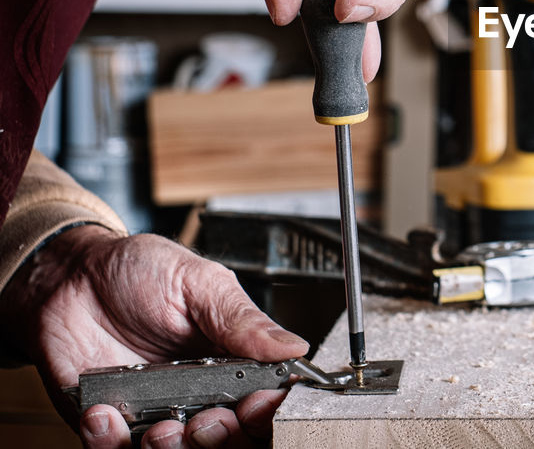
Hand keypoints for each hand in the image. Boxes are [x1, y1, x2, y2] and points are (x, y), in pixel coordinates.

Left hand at [0, 226, 308, 447]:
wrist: (69, 278)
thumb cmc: (137, 272)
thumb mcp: (199, 283)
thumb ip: (243, 320)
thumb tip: (293, 347)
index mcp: (233, 360)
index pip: (266, 400)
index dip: (267, 412)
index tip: (256, 404)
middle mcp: (199, 393)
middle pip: (230, 439)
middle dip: (223, 438)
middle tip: (206, 419)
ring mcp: (156, 412)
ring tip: (159, 423)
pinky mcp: (110, 425)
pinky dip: (110, 443)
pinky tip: (104, 411)